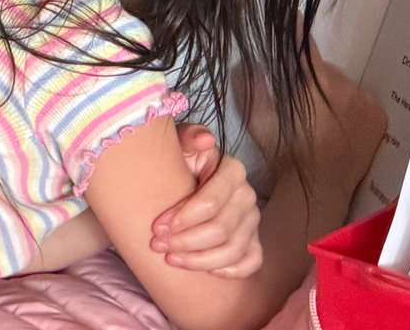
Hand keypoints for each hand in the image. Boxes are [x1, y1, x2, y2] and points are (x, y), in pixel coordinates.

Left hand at [150, 123, 262, 278]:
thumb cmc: (177, 161)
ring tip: (171, 260)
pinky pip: (252, 261)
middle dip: (186, 241)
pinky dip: (232, 270)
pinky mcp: (252, 240)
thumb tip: (205, 141)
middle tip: (157, 245)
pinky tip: (209, 272)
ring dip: (200, 260)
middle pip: (221, 229)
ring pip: (233, 249)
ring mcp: (251, 219)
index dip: (183, 218)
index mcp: (231, 170)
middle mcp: (246, 194)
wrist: (179, 178)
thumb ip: (188, 136)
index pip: (211, 202)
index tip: (157, 226)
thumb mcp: (177, 143)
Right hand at [237, 34, 386, 196]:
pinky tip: (339, 123)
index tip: (293, 17)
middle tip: (302, 94)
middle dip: (313, 76)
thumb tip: (246, 63)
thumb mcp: (261, 124)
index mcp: (315, 85)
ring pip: (344, 86)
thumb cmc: (285, 159)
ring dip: (333, 92)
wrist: (317, 192)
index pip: (305, 49)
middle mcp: (345, 88)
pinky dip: (351, 107)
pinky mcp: (378, 119)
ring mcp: (365, 104)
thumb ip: (253, 91)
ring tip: (321, 115)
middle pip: (325, 70)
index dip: (297, 33)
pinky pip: (362, 102)